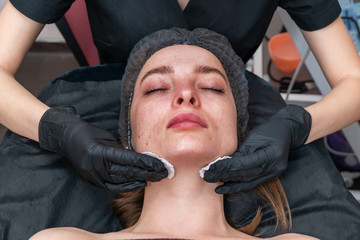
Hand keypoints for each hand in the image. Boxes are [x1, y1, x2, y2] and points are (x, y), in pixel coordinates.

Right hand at [38, 107, 167, 191]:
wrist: (66, 138)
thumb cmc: (89, 133)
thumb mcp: (108, 138)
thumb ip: (122, 149)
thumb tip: (139, 159)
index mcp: (101, 151)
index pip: (129, 159)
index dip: (146, 163)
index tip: (160, 165)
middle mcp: (96, 165)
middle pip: (126, 172)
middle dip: (146, 173)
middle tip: (162, 173)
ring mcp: (92, 174)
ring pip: (119, 182)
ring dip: (138, 181)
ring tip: (153, 179)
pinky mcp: (90, 180)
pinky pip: (110, 186)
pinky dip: (124, 185)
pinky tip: (136, 183)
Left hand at [203, 104, 310, 193]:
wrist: (289, 131)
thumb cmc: (270, 130)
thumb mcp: (255, 136)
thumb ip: (241, 151)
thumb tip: (223, 162)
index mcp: (270, 155)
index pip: (243, 164)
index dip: (225, 167)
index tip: (210, 167)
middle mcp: (273, 167)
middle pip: (244, 175)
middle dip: (223, 176)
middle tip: (206, 176)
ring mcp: (274, 173)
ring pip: (247, 182)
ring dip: (228, 183)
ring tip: (211, 182)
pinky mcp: (271, 176)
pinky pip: (252, 183)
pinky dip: (238, 185)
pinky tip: (225, 187)